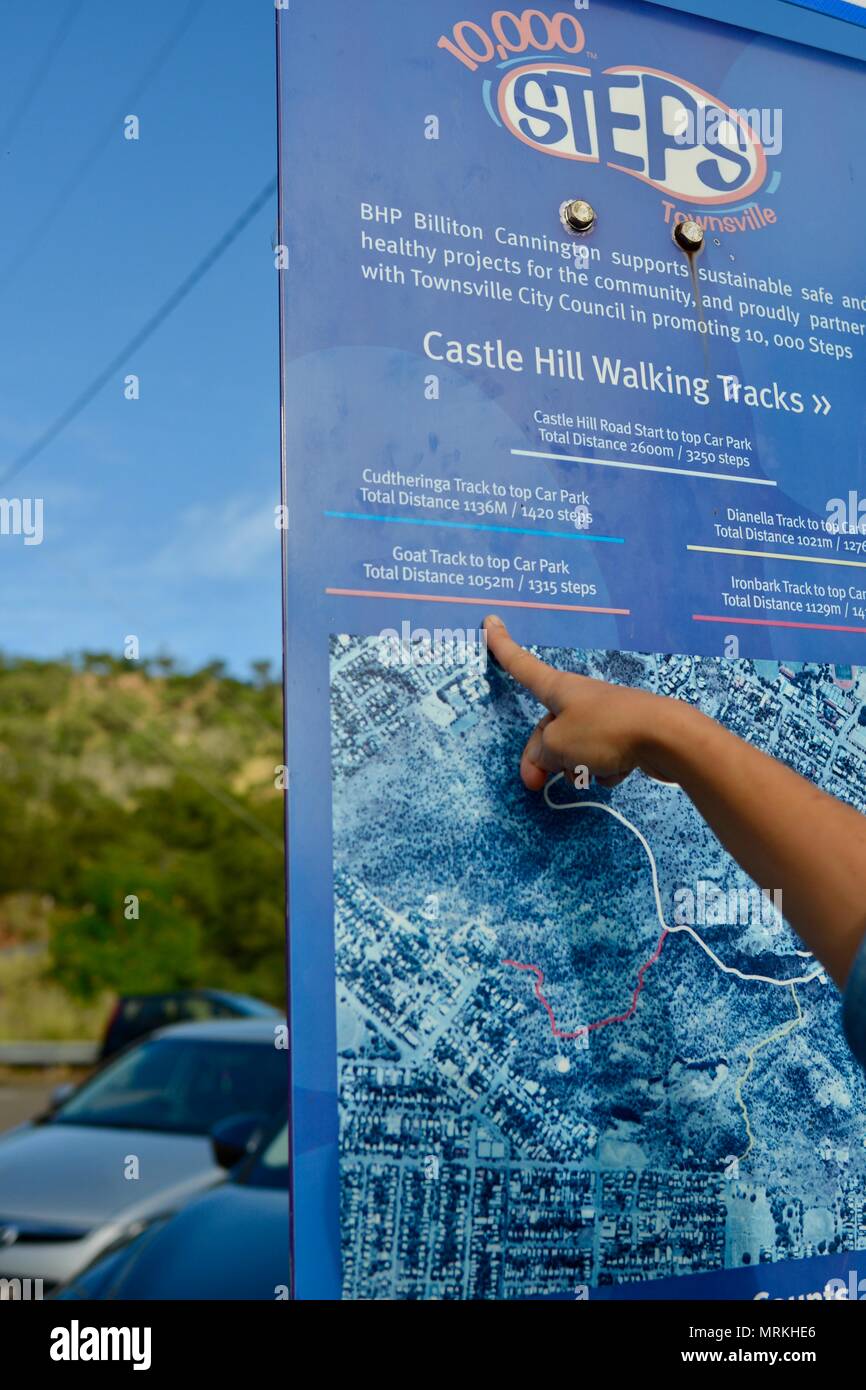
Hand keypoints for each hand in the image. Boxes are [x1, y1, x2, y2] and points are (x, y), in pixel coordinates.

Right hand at [483, 615, 688, 790]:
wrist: (666, 737)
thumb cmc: (605, 731)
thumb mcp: (558, 745)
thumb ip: (542, 754)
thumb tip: (546, 761)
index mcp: (558, 689)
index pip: (521, 665)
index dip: (502, 647)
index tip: (489, 622)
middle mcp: (578, 699)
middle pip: (546, 729)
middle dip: (540, 758)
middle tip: (535, 785)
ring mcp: (602, 718)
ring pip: (573, 748)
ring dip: (576, 766)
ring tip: (591, 770)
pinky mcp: (624, 737)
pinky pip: (600, 758)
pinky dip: (604, 769)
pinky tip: (617, 770)